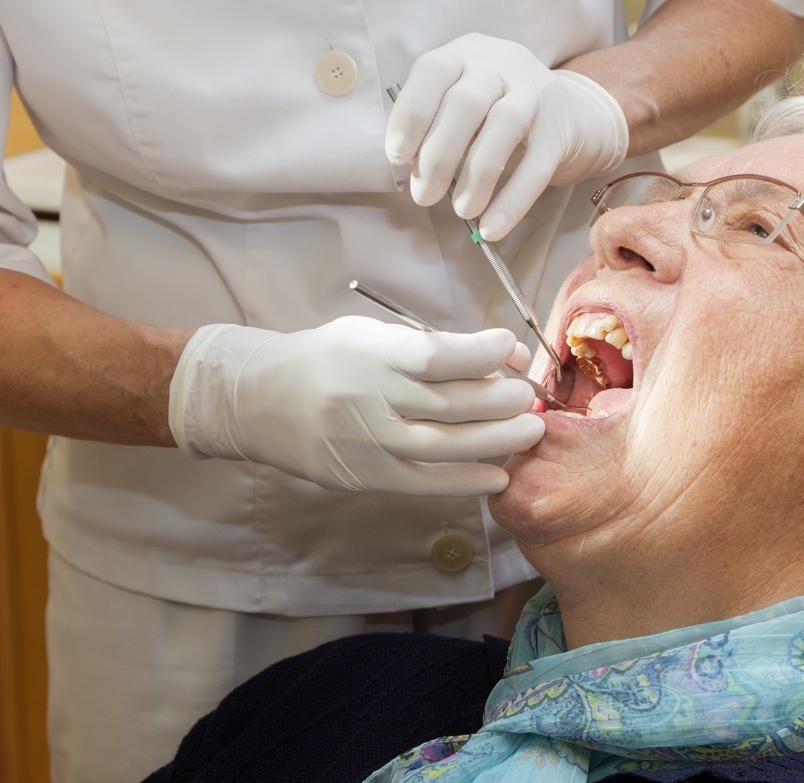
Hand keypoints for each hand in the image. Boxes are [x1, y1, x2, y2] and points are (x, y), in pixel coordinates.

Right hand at [169, 317, 544, 495]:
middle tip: (529, 396)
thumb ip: (426, 346)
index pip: (438, 356)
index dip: (483, 353)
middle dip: (502, 400)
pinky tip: (499, 474)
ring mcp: (365, 442)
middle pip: (450, 404)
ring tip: (529, 430)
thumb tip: (496, 356)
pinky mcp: (365, 476)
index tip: (509, 347)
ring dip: (496, 440)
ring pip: (445, 445)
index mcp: (369, 353)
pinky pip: (424, 482)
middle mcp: (367, 398)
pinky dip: (466, 480)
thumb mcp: (369, 335)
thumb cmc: (327, 360)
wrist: (258, 400)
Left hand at [387, 33, 628, 240]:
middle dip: (438, 155)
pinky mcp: (561, 130)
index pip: (432, 72)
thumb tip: (412, 167)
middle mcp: (501, 63)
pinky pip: (536, 168)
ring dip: (476, 177)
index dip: (411, 114)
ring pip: (503, 128)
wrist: (576, 116)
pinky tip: (493, 227)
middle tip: (423, 196)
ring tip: (461, 211)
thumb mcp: (467, 105)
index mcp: (466, 53)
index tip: (397, 156)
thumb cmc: (500, 114)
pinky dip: (512, 201)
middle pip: (465, 103)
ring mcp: (536, 93)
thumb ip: (438, 125)